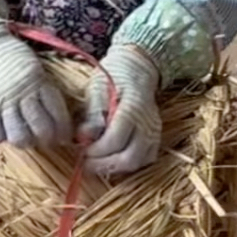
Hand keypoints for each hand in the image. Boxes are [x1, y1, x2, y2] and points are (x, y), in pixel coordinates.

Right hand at [0, 25, 72, 147]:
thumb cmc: (13, 57)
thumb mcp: (36, 69)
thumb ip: (43, 90)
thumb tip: (55, 117)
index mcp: (40, 83)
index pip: (57, 113)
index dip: (62, 130)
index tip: (63, 137)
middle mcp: (25, 94)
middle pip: (41, 128)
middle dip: (46, 140)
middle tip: (45, 141)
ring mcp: (5, 102)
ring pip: (19, 135)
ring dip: (24, 142)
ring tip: (25, 140)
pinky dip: (1, 138)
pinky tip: (4, 136)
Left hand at [80, 44, 161, 174]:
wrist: (136, 69)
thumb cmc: (112, 78)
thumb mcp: (96, 90)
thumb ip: (92, 115)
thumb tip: (82, 137)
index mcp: (133, 109)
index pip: (115, 141)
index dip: (96, 151)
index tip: (81, 150)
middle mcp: (148, 124)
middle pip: (130, 158)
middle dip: (105, 165)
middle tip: (86, 162)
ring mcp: (155, 132)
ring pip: (138, 162)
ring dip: (116, 167)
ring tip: (97, 162)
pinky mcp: (155, 138)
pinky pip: (145, 159)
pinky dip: (127, 164)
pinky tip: (112, 158)